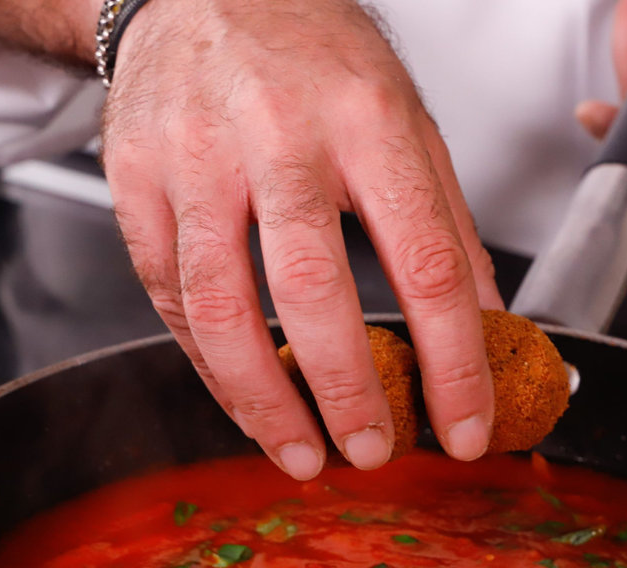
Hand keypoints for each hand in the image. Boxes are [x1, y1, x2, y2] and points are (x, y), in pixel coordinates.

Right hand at [101, 0, 503, 479]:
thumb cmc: (315, 55)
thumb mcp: (406, 121)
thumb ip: (447, 227)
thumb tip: (490, 325)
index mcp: (366, 119)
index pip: (425, 261)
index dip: (454, 361)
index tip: (468, 427)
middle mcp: (277, 134)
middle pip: (312, 288)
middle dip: (348, 390)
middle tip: (375, 452)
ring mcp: (195, 156)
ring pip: (220, 304)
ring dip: (263, 401)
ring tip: (302, 454)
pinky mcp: (136, 179)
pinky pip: (168, 294)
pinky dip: (210, 364)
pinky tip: (247, 400)